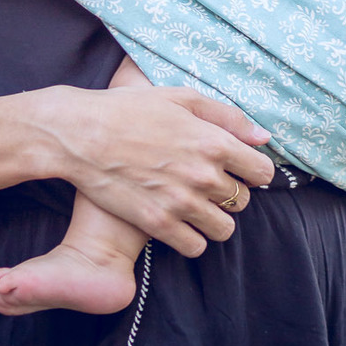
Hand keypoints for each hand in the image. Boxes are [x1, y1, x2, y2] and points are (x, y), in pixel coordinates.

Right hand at [31, 83, 274, 256]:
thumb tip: (262, 137)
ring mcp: (181, 203)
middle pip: (243, 200)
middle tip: (209, 182)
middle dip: (231, 192)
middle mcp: (203, 175)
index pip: (262, 172)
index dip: (254, 170)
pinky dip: (192, 238)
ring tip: (196, 204)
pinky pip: (196, 247)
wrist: (82, 134)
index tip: (240, 168)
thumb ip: (227, 117)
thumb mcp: (181, 99)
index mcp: (213, 141)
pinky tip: (180, 221)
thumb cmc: (130, 110)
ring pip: (224, 228)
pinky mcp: (158, 224)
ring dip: (215, 218)